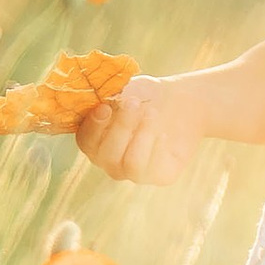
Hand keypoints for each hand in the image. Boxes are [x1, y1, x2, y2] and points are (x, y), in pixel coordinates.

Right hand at [74, 76, 195, 185]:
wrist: (179, 102)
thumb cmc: (145, 95)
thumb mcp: (127, 89)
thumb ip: (111, 95)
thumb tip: (103, 97)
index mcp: (96, 139)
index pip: (85, 141)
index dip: (93, 127)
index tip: (105, 107)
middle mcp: (110, 160)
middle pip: (106, 155)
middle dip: (120, 127)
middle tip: (134, 103)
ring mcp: (133, 171)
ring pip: (130, 165)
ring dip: (141, 136)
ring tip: (152, 113)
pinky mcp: (159, 175)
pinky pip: (154, 170)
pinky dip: (158, 148)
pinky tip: (165, 133)